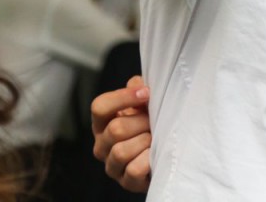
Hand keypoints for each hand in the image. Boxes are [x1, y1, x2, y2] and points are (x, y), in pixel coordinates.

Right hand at [91, 75, 152, 192]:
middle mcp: (102, 144)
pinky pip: (133, 170)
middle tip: (155, 122)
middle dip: (142, 123)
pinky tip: (155, 155)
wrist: (166, 153)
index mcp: (103, 122)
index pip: (100, 106)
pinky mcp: (125, 182)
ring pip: (121, 151)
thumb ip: (139, 88)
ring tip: (155, 138)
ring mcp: (112, 165)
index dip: (123, 97)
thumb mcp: (145, 103)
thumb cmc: (152, 124)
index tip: (146, 93)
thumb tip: (138, 84)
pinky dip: (148, 160)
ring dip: (145, 142)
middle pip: (115, 129)